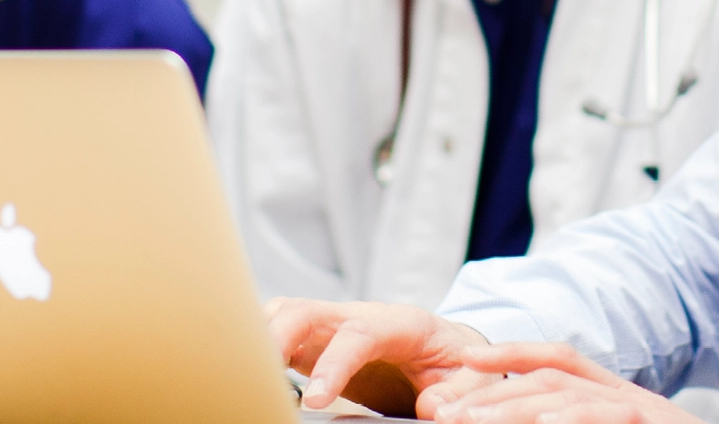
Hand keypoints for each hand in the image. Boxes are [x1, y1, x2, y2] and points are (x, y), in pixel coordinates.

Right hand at [266, 297, 490, 414]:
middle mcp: (361, 315)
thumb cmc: (456, 363)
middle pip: (308, 310)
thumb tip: (433, 408)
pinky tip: (253, 373)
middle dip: (278, 336)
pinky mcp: (319, 342)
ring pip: (287, 313)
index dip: (333, 363)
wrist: (448, 351)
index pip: (359, 333)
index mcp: (401, 323)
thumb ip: (458, 391)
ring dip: (262, 336)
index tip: (314, 399)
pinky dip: (262, 346)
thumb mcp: (471, 378)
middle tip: (259, 376)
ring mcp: (336, 326)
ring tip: (246, 372)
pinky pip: (282, 332)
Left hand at [428, 343, 701, 423]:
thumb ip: (564, 423)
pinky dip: (570, 418)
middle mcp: (628, 398)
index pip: (557, 362)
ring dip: (511, 407)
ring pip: (567, 394)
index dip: (510, 355)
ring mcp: (644, 412)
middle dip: (490, 391)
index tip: (463, 362)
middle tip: (441, 411)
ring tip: (469, 421)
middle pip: (550, 377)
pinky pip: (605, 415)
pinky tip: (542, 423)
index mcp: (614, 399)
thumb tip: (499, 423)